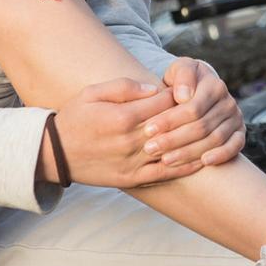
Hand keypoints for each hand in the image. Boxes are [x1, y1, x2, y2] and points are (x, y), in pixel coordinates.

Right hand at [45, 78, 200, 188]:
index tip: (187, 89)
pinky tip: (201, 159)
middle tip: (203, 108)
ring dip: (195, 141)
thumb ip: (125, 86)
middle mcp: (130, 141)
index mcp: (122, 116)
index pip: (164, 102)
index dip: (179, 94)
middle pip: (173, 126)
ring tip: (210, 131)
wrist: (54, 154)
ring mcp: (132, 163)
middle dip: (190, 116)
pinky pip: (165, 174)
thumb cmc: (74, 118)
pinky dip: (185, 166)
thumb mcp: (93, 93)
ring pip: (174, 151)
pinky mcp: (132, 179)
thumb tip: (155, 87)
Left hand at [142, 57, 246, 170]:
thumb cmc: (182, 82)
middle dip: (174, 139)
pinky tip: (204, 162)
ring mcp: (236, 119)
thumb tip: (183, 96)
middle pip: (201, 127)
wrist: (198, 92)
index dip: (169, 120)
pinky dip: (221, 155)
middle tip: (150, 149)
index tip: (148, 130)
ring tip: (166, 160)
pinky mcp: (240, 134)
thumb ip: (182, 76)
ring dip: (189, 152)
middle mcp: (228, 102)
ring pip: (214, 140)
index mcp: (214, 85)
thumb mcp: (179, 70)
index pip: (192, 108)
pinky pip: (234, 147)